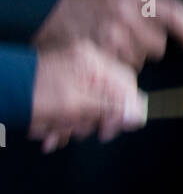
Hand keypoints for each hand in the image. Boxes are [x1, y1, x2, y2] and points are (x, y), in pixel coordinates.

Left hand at [30, 41, 147, 152]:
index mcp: (93, 62)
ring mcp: (72, 69)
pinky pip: (71, 103)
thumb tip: (139, 114)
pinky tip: (46, 130)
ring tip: (51, 131)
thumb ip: (109, 108)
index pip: (126, 87)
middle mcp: (86, 62)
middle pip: (108, 97)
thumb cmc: (31, 94)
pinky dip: (61, 119)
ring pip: (88, 104)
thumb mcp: (74, 105)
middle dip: (90, 120)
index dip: (123, 112)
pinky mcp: (60, 79)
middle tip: (75, 131)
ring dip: (72, 124)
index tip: (108, 131)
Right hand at [35, 0, 182, 71]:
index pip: (176, 13)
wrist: (45, 11)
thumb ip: (145, 3)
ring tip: (112, 45)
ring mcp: (114, 40)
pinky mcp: (103, 58)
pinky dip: (118, 67)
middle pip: (159, 44)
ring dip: (132, 57)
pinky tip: (105, 55)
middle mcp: (126, 16)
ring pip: (142, 61)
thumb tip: (174, 21)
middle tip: (132, 39)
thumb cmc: (83, 2)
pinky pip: (124, 71)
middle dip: (150, 45)